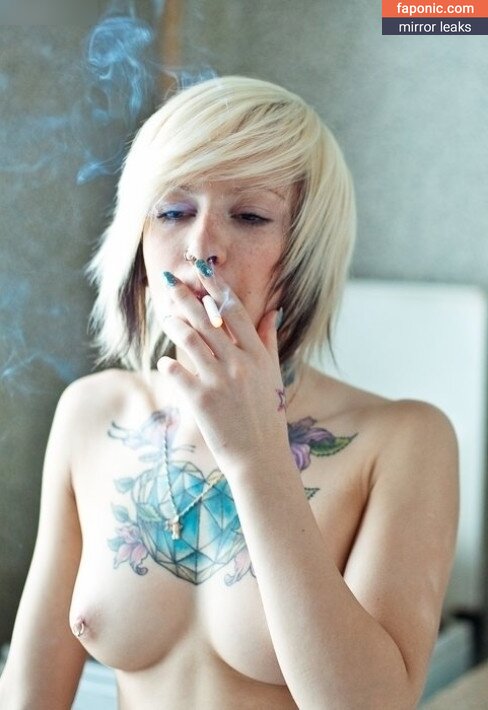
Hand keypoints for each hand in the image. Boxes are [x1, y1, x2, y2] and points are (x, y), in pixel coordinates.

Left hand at [157, 265, 288, 477]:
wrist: (260, 458)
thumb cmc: (267, 416)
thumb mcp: (273, 375)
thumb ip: (268, 341)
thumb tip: (272, 310)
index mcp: (257, 354)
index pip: (233, 310)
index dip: (216, 286)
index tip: (201, 269)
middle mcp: (239, 362)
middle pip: (206, 319)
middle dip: (185, 298)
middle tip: (169, 283)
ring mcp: (219, 380)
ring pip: (189, 339)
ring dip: (173, 324)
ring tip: (165, 316)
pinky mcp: (201, 399)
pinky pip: (176, 372)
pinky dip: (168, 365)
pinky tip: (164, 363)